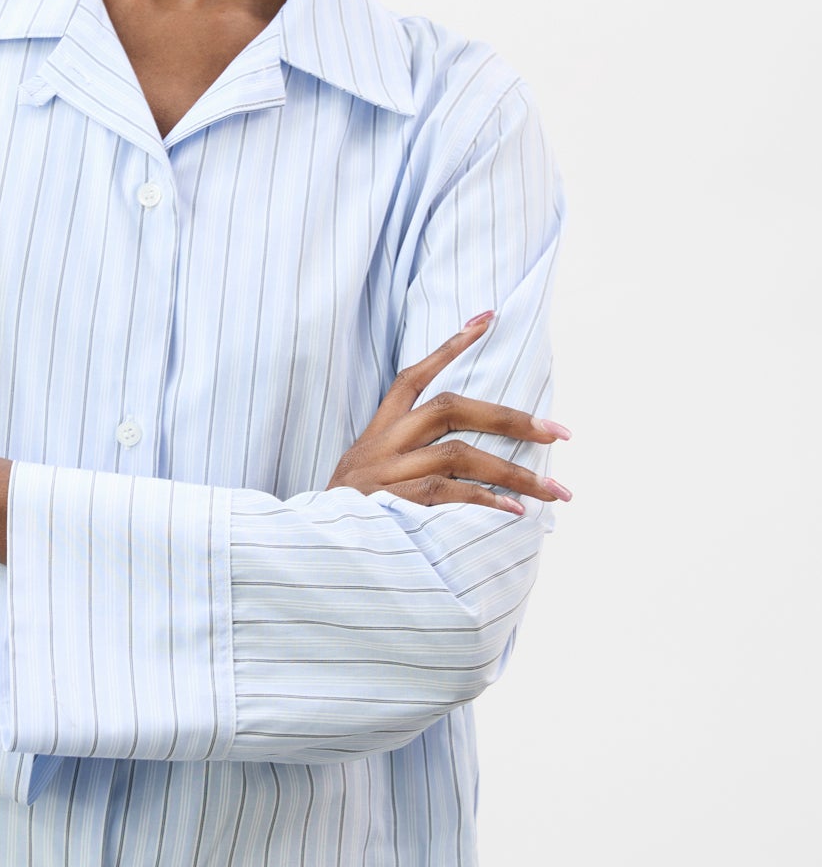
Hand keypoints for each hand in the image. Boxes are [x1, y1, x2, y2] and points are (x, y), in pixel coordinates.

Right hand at [325, 311, 571, 514]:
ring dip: (513, 472)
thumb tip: (473, 463)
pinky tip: (515, 512)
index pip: (413, 377)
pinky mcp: (390, 503)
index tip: (488, 317)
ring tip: (554, 492)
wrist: (307, 550)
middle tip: (559, 432)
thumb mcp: (369, 477)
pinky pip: (446, 493)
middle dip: (511, 418)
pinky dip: (485, 500)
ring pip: (459, 454)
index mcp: (378, 432)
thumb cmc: (351, 516)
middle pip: (451, 408)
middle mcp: (383, 444)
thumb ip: (409, 460)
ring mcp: (386, 473)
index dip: (451, 345)